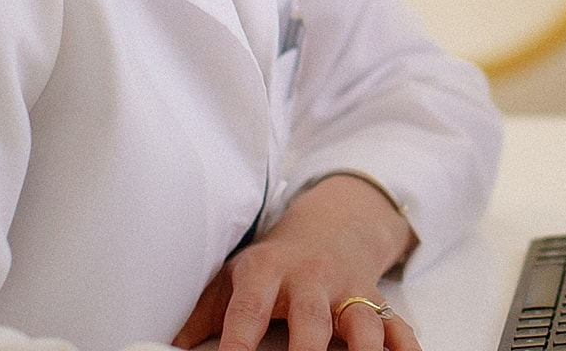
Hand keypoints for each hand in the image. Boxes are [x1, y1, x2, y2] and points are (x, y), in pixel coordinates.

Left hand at [171, 174, 420, 350]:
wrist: (330, 228)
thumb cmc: (272, 265)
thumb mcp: (232, 279)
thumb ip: (200, 315)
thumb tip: (160, 348)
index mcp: (266, 272)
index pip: (248, 310)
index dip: (238, 342)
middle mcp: (310, 279)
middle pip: (310, 318)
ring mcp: (349, 291)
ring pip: (362, 322)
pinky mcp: (378, 302)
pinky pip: (399, 328)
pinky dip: (406, 349)